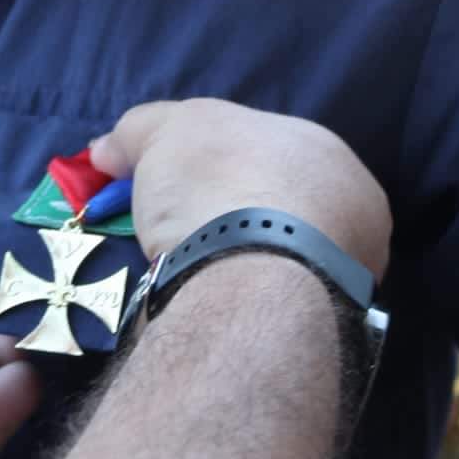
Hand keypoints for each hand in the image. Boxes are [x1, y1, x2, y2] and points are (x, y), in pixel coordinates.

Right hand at [91, 98, 390, 281]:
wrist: (254, 278)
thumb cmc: (218, 184)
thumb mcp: (166, 132)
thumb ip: (139, 131)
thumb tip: (107, 149)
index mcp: (325, 153)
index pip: (263, 150)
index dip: (210, 163)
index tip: (172, 185)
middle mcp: (352, 208)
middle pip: (275, 204)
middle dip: (227, 214)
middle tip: (176, 230)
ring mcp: (349, 271)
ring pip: (281, 259)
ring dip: (237, 260)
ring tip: (184, 269)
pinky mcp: (332, 326)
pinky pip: (279, 302)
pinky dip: (246, 300)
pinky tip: (210, 301)